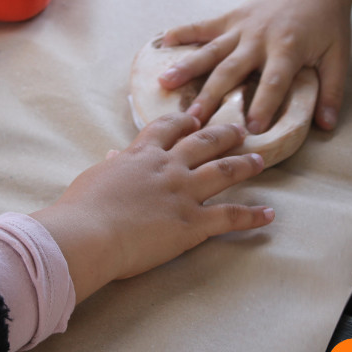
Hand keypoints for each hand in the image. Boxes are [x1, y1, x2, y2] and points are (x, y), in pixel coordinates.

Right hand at [31, 113, 273, 302]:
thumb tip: (114, 156)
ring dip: (244, 165)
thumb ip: (112, 166)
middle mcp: (168, 167)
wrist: (88, 233)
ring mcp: (184, 193)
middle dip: (224, 135)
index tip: (195, 118)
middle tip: (240, 130)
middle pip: (203, 142)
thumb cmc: (82, 208)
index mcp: (141, 155)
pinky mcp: (193, 223)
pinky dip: (253, 216)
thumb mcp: (94, 178)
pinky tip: (269, 215)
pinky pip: (230, 216)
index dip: (184, 120)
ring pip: (224, 171)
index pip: (167, 128)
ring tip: (260, 160)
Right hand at [158, 0, 351, 132]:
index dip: (263, 105)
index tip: (250, 130)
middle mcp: (259, 38)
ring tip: (164, 83)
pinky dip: (183, 32)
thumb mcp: (338, 57)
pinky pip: (204, 26)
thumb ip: (332, 91)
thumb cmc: (327, 23)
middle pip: (231, 70)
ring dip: (187, 67)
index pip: (274, 82)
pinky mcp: (231, 17)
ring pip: (211, 50)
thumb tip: (327, 126)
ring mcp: (242, 27)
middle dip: (211, 96)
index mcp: (287, 49)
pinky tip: (162, 40)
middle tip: (194, 121)